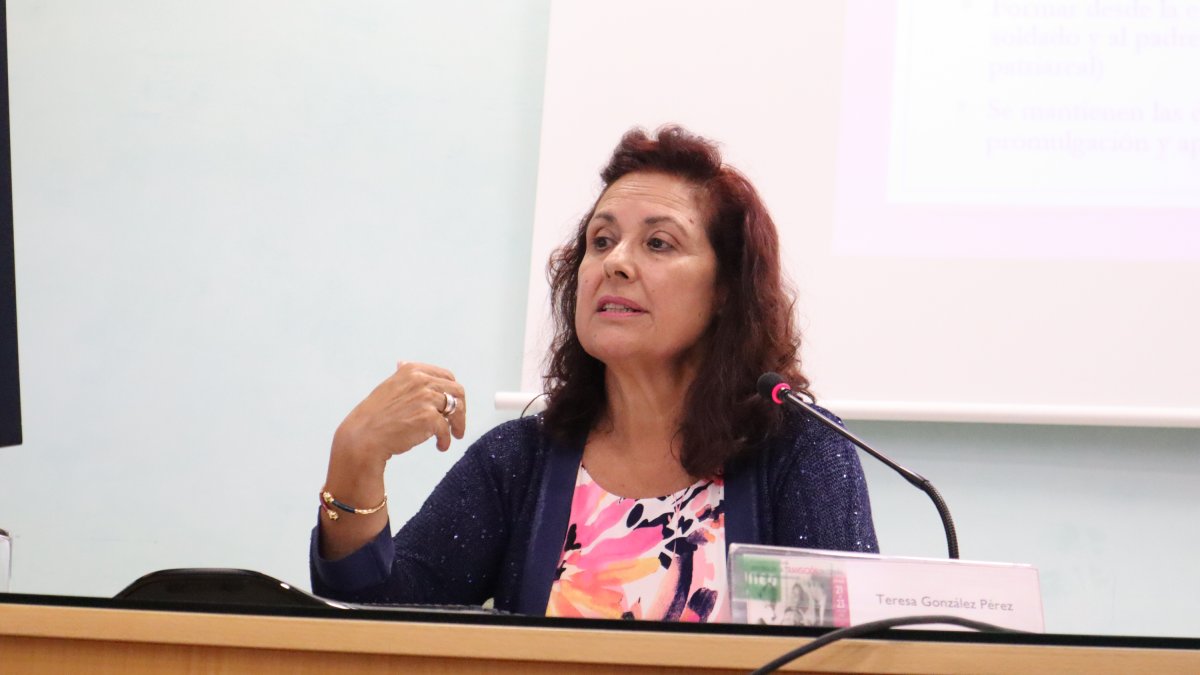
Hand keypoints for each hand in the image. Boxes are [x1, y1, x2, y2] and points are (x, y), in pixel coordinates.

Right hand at [332, 361, 466, 466]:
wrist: (363, 437)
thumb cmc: (374, 415)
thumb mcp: (387, 386)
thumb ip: (402, 375)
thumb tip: (403, 363)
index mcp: (413, 370)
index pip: (446, 376)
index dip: (452, 391)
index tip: (453, 403)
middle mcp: (421, 380)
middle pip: (457, 391)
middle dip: (461, 408)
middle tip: (457, 423)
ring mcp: (426, 398)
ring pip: (457, 409)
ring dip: (458, 424)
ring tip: (454, 436)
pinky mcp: (429, 417)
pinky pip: (446, 429)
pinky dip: (446, 440)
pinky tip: (440, 446)